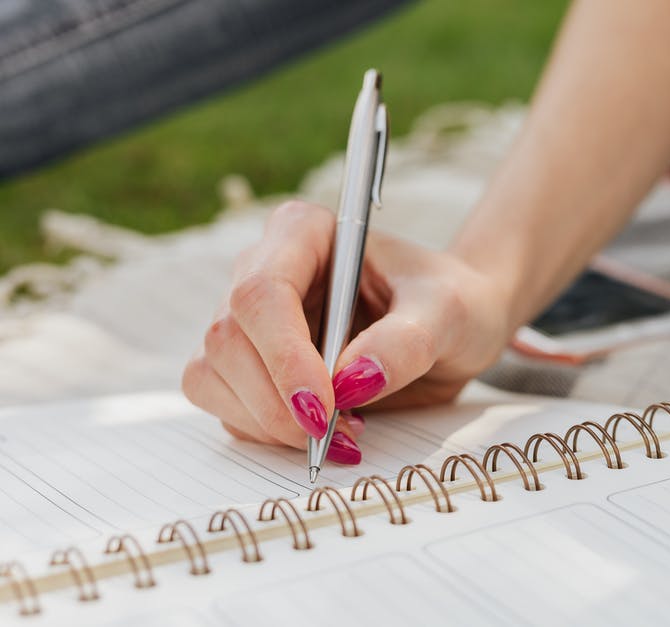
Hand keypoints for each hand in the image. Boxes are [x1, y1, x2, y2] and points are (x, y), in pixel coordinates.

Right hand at [182, 201, 511, 463]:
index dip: (284, 356)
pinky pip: (229, 408)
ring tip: (345, 434)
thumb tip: (351, 381)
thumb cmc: (452, 302)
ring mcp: (249, 321)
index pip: (262, 292)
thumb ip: (406, 341)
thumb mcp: (449, 314)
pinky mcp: (249, 367)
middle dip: (277, 403)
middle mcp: (263, 270)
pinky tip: (327, 434)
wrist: (453, 326)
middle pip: (228, 340)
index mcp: (304, 233)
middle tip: (340, 436)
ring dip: (271, 424)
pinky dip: (270, 435)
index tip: (324, 408)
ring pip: (214, 377)